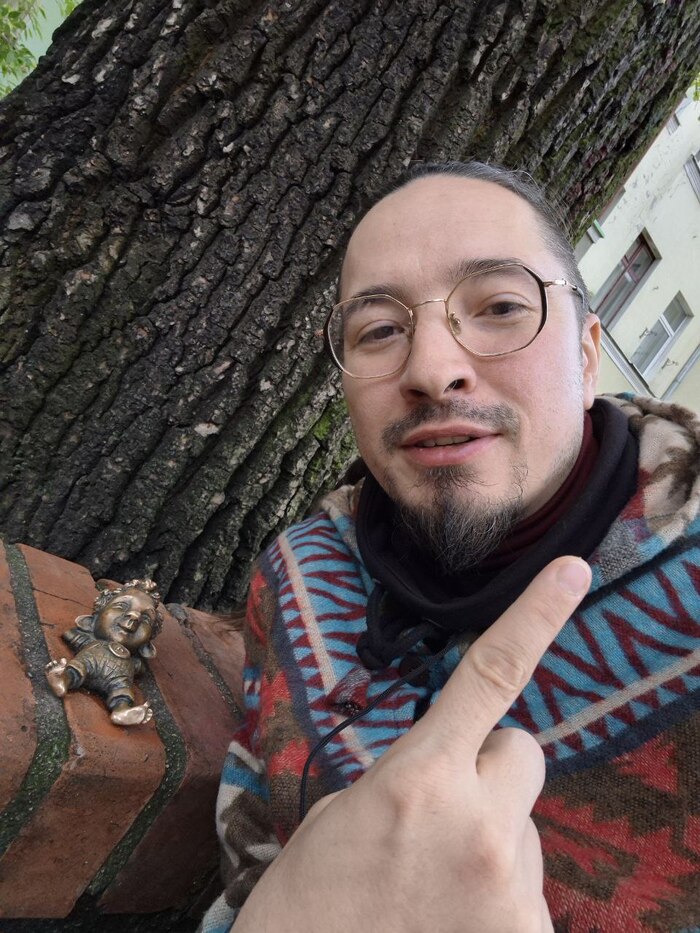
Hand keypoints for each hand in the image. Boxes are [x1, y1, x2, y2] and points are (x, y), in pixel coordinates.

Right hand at [234, 556, 591, 932]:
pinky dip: (496, 899)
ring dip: (490, 840)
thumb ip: (414, 775)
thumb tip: (460, 770)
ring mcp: (509, 889)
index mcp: (419, 777)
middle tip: (443, 813)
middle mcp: (477, 824)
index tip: (573, 570)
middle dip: (490, 769)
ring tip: (435, 886)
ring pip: (524, 827)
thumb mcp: (347, 813)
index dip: (538, 616)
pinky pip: (526, 891)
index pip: (492, 675)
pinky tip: (451, 920)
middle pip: (522, 753)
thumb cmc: (309, 903)